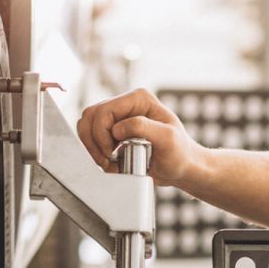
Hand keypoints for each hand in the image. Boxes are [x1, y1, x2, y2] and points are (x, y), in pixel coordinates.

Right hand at [77, 88, 203, 184]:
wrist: (181, 167)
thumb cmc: (180, 153)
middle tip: (107, 159)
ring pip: (87, 126)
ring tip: (108, 162)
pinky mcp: (113, 131)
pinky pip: (92, 138)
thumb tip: (117, 128)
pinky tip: (110, 162)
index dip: (102, 134)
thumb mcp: (167, 139)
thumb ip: (143, 127)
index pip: (104, 111)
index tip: (112, 152)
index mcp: (139, 99)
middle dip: (94, 141)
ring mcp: (119, 117)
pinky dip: (96, 152)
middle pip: (91, 116)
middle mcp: (126, 104)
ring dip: (93, 147)